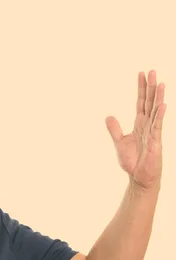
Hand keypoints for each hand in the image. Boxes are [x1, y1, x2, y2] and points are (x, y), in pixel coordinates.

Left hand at [105, 70, 166, 191]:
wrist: (138, 177)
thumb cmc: (132, 161)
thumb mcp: (119, 142)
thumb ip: (115, 129)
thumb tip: (108, 116)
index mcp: (139, 124)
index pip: (141, 102)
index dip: (141, 88)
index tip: (141, 74)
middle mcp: (148, 125)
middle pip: (150, 102)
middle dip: (150, 87)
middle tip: (151, 71)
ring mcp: (153, 132)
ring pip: (156, 110)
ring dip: (158, 97)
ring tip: (160, 82)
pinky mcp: (155, 141)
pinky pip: (158, 126)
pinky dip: (159, 115)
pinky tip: (162, 104)